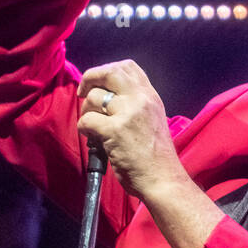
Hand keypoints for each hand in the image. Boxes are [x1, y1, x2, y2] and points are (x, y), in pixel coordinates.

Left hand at [77, 60, 182, 196]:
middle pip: (109, 72)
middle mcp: (140, 100)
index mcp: (150, 97)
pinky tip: (91, 138)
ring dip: (86, 111)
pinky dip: (83, 128)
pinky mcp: (115, 131)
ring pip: (94, 97)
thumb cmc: (156, 159)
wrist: (163, 180)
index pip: (128, 66)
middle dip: (90, 78)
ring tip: (93, 127)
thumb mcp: (153, 121)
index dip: (107, 70)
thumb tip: (108, 99)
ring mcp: (128, 114)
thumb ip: (136, 106)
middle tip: (83, 92)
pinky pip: (87, 120)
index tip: (99, 84)